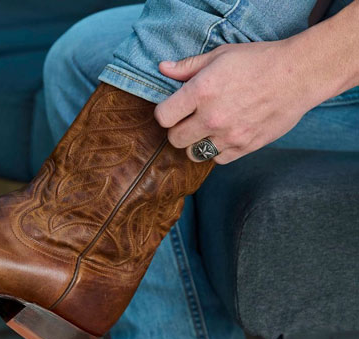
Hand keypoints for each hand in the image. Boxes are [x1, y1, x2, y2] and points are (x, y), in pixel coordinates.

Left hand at [154, 41, 321, 163]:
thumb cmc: (258, 61)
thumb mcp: (220, 55)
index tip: (173, 109)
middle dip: (178, 130)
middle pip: (175, 139)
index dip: (165, 113)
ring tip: (206, 129)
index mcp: (201, 92)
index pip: (163, 117)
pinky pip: (218, 160)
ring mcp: (229, 135)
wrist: (299, 74)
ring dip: (196, 143)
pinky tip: (224, 136)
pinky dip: (217, 151)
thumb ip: (188, 66)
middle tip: (189, 120)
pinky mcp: (246, 146)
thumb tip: (163, 68)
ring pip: (194, 154)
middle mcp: (211, 117)